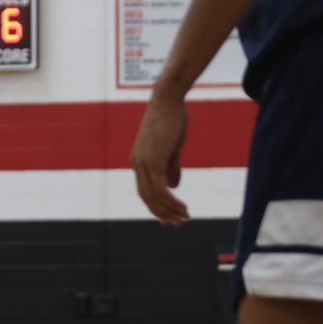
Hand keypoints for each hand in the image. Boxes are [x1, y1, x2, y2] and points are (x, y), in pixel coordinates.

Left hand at [131, 93, 189, 223]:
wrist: (168, 101)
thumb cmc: (171, 119)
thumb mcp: (171, 147)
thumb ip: (170, 166)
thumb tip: (173, 186)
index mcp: (140, 161)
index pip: (145, 191)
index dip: (156, 206)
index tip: (169, 217)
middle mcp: (137, 164)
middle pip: (147, 197)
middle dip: (162, 212)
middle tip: (178, 223)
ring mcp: (143, 163)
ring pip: (154, 196)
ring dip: (169, 209)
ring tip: (184, 217)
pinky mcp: (152, 161)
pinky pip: (160, 188)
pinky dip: (171, 201)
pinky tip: (182, 206)